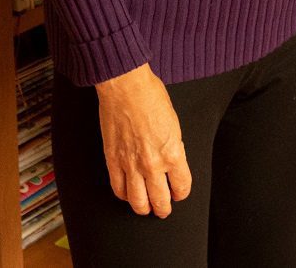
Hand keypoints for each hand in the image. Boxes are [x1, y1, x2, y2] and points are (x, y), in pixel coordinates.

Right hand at [95, 63, 192, 216]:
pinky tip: (128, 194)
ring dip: (144, 208)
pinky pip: (118, 189)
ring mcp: (131, 165)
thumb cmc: (151, 96)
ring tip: (146, 208)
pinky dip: (124, 196)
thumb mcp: (174, 122)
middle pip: (160, 200)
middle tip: (164, 209)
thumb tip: (171, 160)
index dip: (181, 193)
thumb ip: (173, 146)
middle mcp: (153, 164)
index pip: (182, 186)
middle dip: (164, 208)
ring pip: (138, 202)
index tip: (179, 193)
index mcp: (173, 153)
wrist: (126, 86)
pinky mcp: (113, 161)